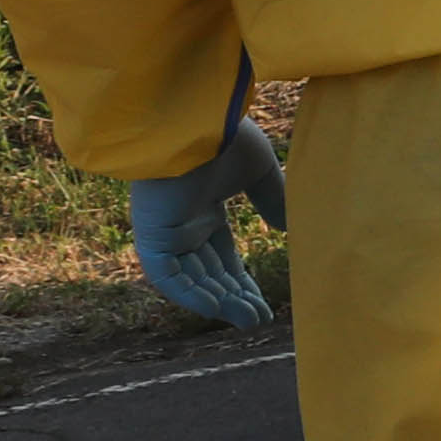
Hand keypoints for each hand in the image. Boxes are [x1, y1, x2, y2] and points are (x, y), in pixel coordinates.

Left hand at [129, 113, 291, 326]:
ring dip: (217, 302)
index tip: (264, 303)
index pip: (221, 255)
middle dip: (233, 298)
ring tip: (250, 321)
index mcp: (202, 207)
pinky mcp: (151, 234)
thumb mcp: (259, 171)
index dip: (242, 280)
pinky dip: (190, 294)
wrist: (190, 119)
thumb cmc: (223, 135)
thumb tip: (290, 229)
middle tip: (260, 320)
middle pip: (208, 273)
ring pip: (190, 279)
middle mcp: (181, 223)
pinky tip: (218, 308)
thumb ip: (273, 199)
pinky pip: (168, 276)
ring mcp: (165, 230)